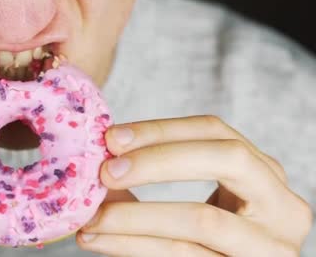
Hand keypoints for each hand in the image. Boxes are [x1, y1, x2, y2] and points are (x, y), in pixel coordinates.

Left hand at [77, 115, 312, 255]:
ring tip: (90, 218)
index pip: (216, 131)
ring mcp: (271, 247)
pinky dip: (132, 246)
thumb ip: (165, 174)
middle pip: (225, 160)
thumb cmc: (216, 240)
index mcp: (267, 174)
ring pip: (200, 220)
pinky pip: (182, 255)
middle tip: (106, 172)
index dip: (162, 129)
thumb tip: (100, 158)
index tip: (112, 137)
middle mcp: (283, 207)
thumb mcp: (208, 200)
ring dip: (133, 217)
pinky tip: (99, 240)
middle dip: (158, 161)